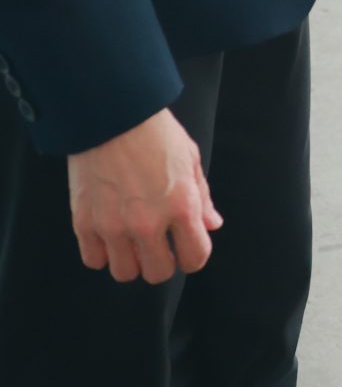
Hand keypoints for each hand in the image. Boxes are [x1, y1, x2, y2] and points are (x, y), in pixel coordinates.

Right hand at [67, 108, 221, 282]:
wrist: (111, 113)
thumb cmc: (155, 132)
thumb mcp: (189, 159)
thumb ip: (202, 198)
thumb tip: (211, 226)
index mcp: (181, 206)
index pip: (195, 258)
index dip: (193, 255)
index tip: (186, 246)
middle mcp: (148, 222)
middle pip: (158, 273)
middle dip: (162, 261)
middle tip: (157, 244)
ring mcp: (113, 225)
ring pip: (124, 273)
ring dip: (131, 260)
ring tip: (131, 240)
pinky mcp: (84, 222)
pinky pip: (94, 260)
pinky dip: (102, 252)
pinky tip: (108, 234)